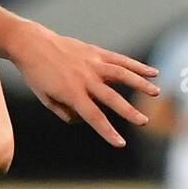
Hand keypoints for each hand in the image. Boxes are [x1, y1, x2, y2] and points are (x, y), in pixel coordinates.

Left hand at [10, 22, 158, 146]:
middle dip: (128, 111)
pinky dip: (137, 66)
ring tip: (156, 93)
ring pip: (121, 74)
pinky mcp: (95, 52)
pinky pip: (120, 60)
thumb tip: (83, 119)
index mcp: (71, 92)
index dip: (107, 131)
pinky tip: (152, 73)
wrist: (32, 45)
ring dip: (140, 84)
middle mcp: (84, 78)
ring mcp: (92, 63)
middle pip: (110, 97)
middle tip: (144, 122)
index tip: (120, 143)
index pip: (93, 116)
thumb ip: (64, 112)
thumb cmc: (36, 75)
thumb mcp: (45, 98)